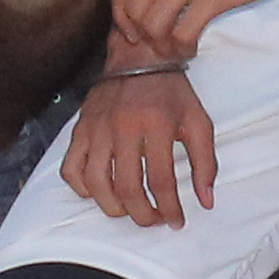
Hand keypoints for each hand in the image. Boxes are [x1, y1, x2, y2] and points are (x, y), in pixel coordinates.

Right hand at [60, 58, 219, 226]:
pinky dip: (83, 188)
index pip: (161, 181)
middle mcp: (124, 126)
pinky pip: (72, 169)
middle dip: (144, 215)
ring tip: (130, 210)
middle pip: (128, 188)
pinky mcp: (81, 128)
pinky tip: (101, 191)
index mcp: (157, 124)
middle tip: (154, 219)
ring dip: (114, 207)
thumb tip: (206, 200)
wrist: (139, 57)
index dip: (170, 209)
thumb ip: (205, 162)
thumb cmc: (171, 92)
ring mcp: (98, 128)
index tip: (176, 221)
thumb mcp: (198, 122)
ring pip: (97, 183)